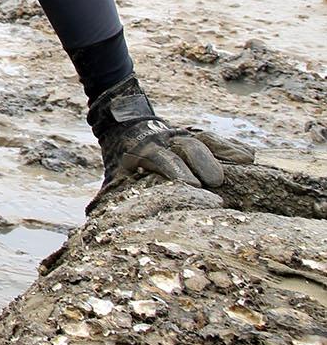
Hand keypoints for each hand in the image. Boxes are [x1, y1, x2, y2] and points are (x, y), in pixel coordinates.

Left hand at [88, 76, 253, 189]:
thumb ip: (113, 194)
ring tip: (245, 163)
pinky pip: (216, 139)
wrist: (124, 124)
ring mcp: (182, 135)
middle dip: (202, 161)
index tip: (190, 185)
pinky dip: (232, 147)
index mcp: (144, 151)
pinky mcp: (196, 134)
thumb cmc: (122, 161)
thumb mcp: (114, 175)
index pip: (161, 158)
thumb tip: (95, 219)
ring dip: (223, 151)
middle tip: (216, 181)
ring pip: (203, 139)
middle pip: (186, 147)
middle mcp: (165, 140)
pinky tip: (250, 157)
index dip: (175, 170)